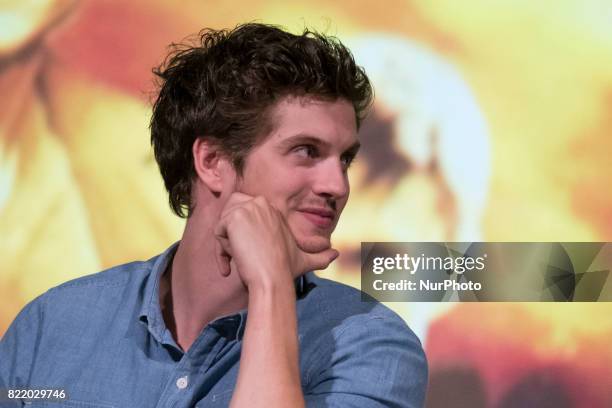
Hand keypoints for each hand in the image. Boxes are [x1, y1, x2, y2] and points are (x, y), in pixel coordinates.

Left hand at [214, 193, 337, 290]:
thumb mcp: (306, 261)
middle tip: (239, 257)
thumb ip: (321, 256)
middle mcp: (261, 204)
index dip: (241, 235)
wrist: (272, 279)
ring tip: (239, 262)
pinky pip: (218, 231)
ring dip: (227, 245)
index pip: (244, 211)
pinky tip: (233, 263)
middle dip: (230, 234)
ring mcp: (248, 208)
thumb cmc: (286, 272)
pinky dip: (220, 250)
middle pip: (231, 211)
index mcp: (273, 210)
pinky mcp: (234, 218)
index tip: (247, 255)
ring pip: (224, 223)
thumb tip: (337, 255)